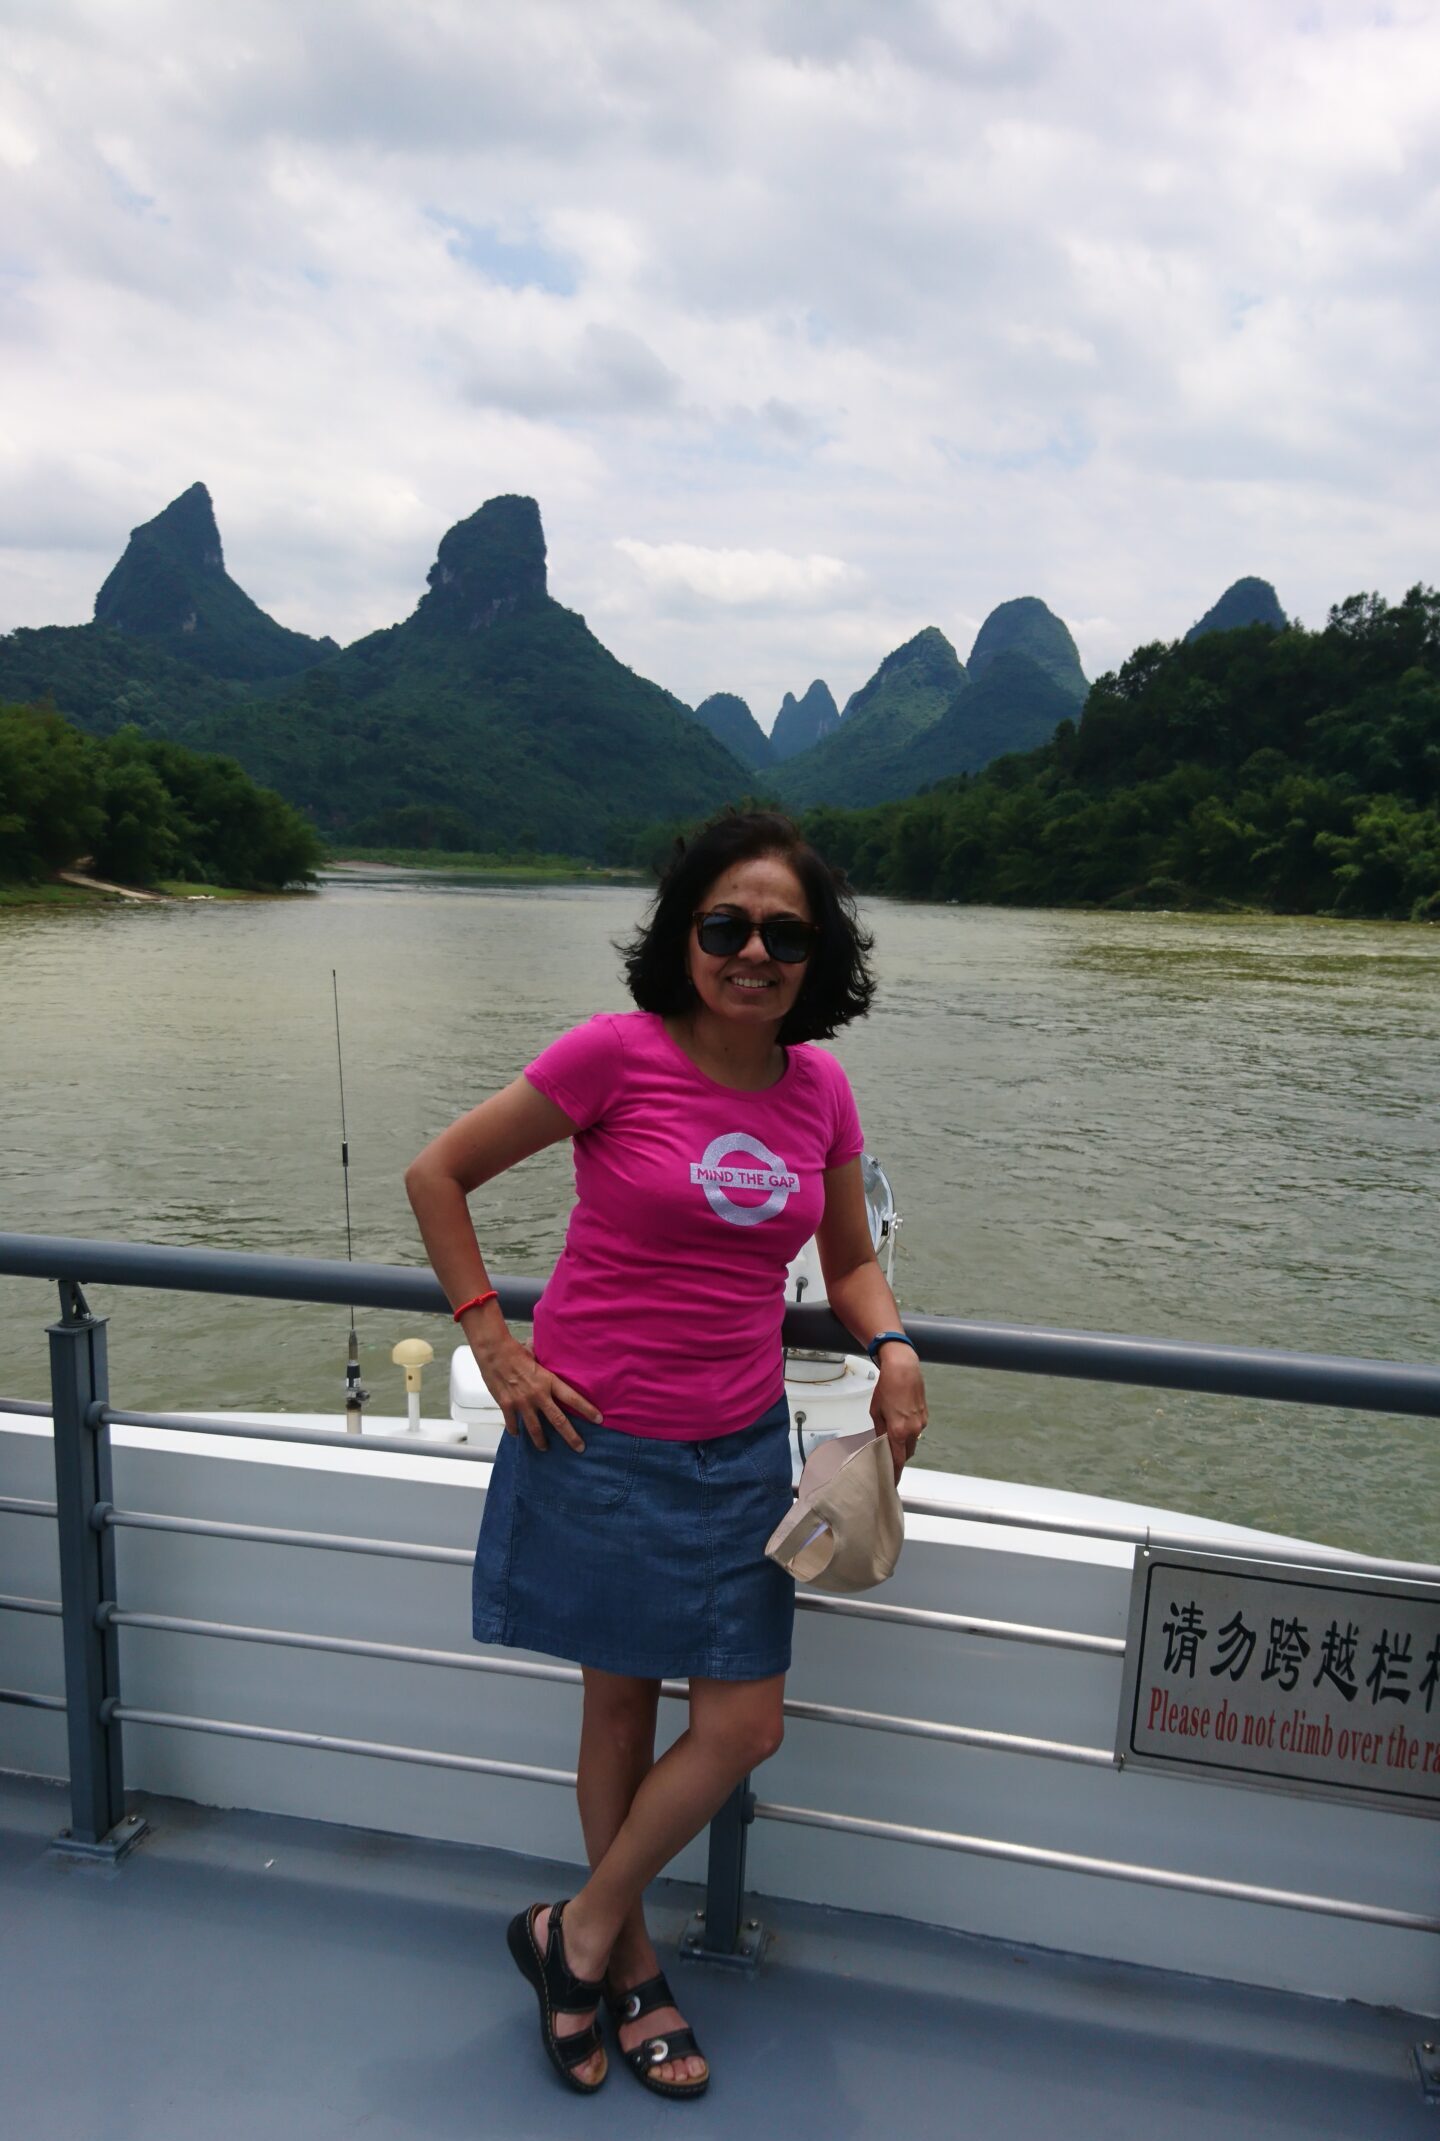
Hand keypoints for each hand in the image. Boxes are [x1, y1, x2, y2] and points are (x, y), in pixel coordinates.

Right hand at [472, 1333, 601, 1451]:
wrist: (494, 1352)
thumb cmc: (515, 1350)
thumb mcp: (537, 1357)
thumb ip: (545, 1365)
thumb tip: (550, 1359)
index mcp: (549, 1381)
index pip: (573, 1398)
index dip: (587, 1410)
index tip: (598, 1419)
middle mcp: (538, 1395)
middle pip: (558, 1420)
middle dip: (571, 1436)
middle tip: (580, 1447)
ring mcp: (522, 1402)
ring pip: (535, 1428)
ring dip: (541, 1441)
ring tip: (545, 1448)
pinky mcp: (507, 1406)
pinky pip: (513, 1423)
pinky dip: (515, 1430)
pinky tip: (517, 1434)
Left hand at [869, 1348, 926, 1480]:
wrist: (904, 1369)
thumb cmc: (886, 1388)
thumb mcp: (876, 1411)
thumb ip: (879, 1431)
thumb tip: (881, 1443)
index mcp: (898, 1431)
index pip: (897, 1460)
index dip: (894, 1473)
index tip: (892, 1483)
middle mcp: (913, 1430)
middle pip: (906, 1454)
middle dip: (898, 1459)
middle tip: (888, 1460)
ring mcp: (921, 1424)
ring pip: (912, 1443)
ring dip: (904, 1445)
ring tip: (893, 1439)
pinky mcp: (925, 1416)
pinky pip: (917, 1431)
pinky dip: (909, 1433)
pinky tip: (901, 1423)